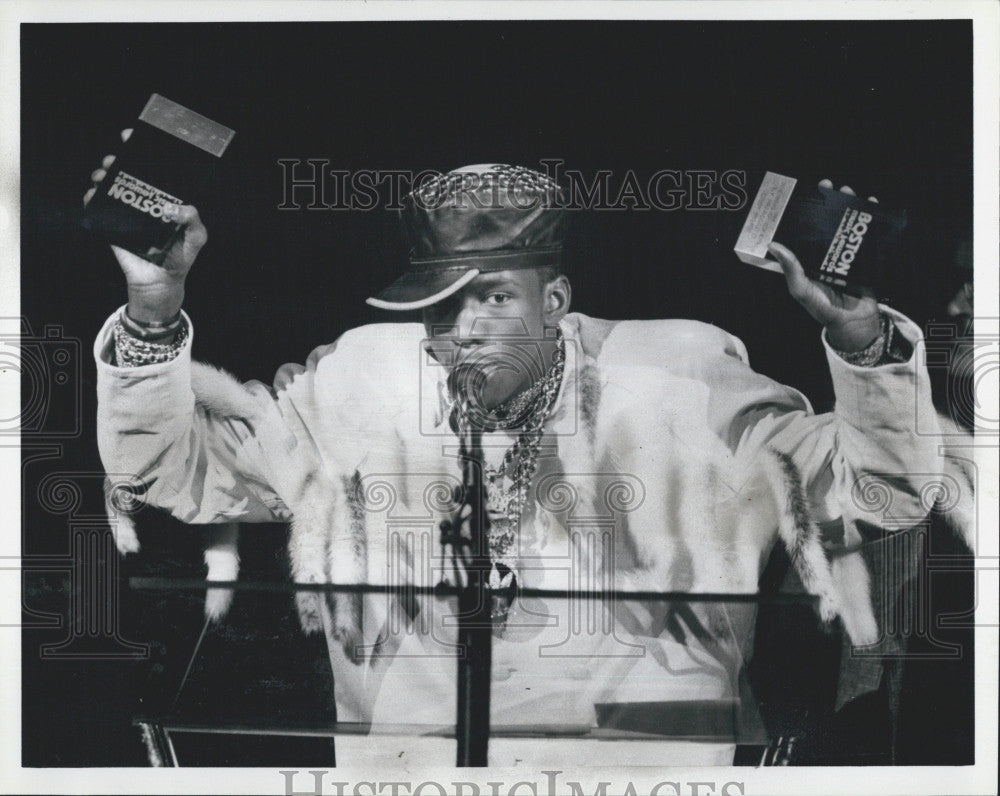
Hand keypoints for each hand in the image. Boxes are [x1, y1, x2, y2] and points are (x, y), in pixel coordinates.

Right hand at [84, 128, 207, 323]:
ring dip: (102, 176)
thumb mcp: (196, 237)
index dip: (140, 151)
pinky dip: (91, 199)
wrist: (161, 282)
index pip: (152, 170)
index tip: (131, 136)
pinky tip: (92, 195)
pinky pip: (96, 210)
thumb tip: (172, 207)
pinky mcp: (111, 228)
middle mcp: (143, 202)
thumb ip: (192, 220)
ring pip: (109, 187)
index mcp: (163, 199)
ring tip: (103, 175)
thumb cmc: (181, 257)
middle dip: (117, 161)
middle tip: (115, 160)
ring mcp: (126, 214)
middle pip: (126, 174)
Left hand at [768, 180, 880, 351]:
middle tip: (830, 185)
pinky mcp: (864, 256)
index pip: (803, 230)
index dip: (804, 212)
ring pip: (846, 223)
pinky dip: (871, 218)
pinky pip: (867, 233)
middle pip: (825, 221)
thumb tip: (773, 245)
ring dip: (849, 205)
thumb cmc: (823, 308)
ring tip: (849, 191)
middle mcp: (825, 252)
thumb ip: (790, 269)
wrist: (855, 322)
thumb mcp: (802, 290)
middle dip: (828, 202)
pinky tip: (871, 202)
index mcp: (808, 258)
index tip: (805, 192)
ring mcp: (845, 252)